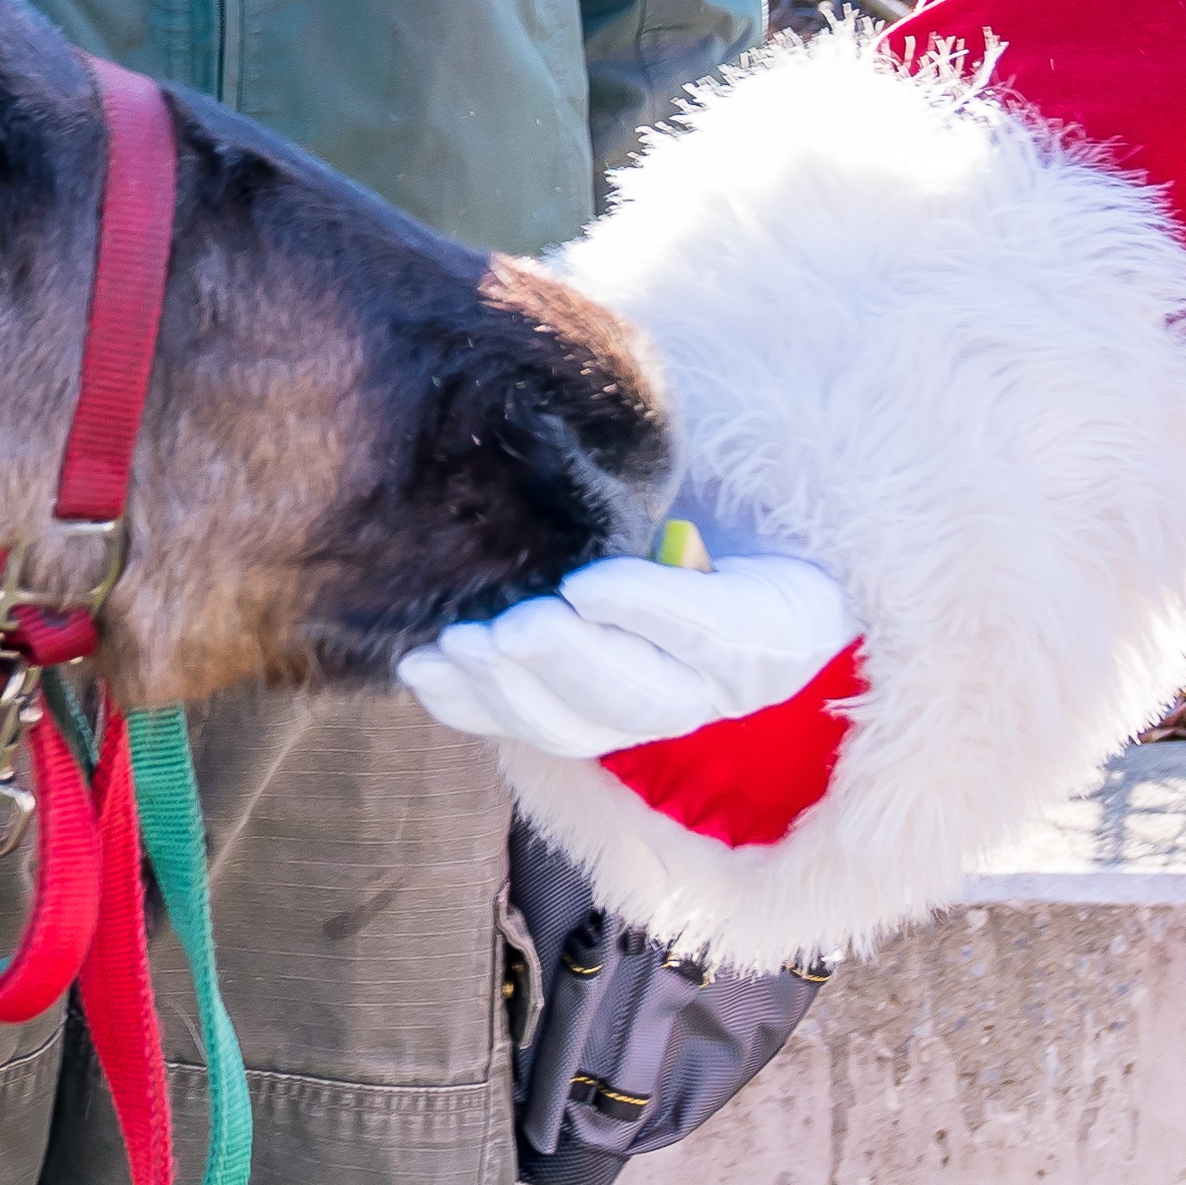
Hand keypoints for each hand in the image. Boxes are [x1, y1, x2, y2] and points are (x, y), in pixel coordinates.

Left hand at [391, 539, 858, 761]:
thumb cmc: (726, 520)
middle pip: (635, 696)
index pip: (708, 628)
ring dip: (505, 691)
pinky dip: (467, 704)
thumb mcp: (732, 497)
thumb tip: (610, 453)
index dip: (645, 610)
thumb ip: (680, 494)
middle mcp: (700, 692)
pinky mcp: (576, 723)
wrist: (734, 586)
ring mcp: (633, 718)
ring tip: (457, 647)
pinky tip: (424, 668)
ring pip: (572, 729)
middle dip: (563, 663)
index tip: (584, 584)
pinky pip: (520, 731)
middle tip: (510, 629)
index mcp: (761, 629)